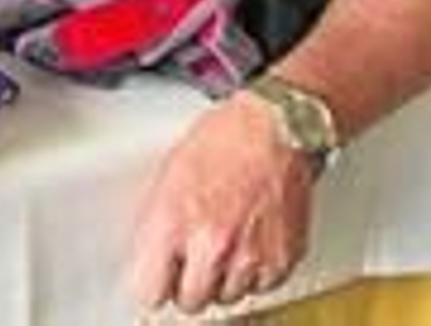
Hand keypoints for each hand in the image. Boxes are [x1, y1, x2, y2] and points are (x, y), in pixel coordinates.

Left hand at [131, 91, 314, 313]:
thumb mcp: (168, 174)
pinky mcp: (282, 260)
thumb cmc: (223, 138)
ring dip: (222, 279)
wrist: (275, 129)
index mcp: (173, 222)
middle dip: (187, 283)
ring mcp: (249, 256)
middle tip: (191, 259)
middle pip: (190, 301)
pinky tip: (249, 242)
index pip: (150, 290)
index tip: (156, 278)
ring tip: (224, 242)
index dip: (153, 283)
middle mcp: (210, 245)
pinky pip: (260, 288)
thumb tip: (148, 254)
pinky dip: (254, 273)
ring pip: (226, 298)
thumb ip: (157, 223)